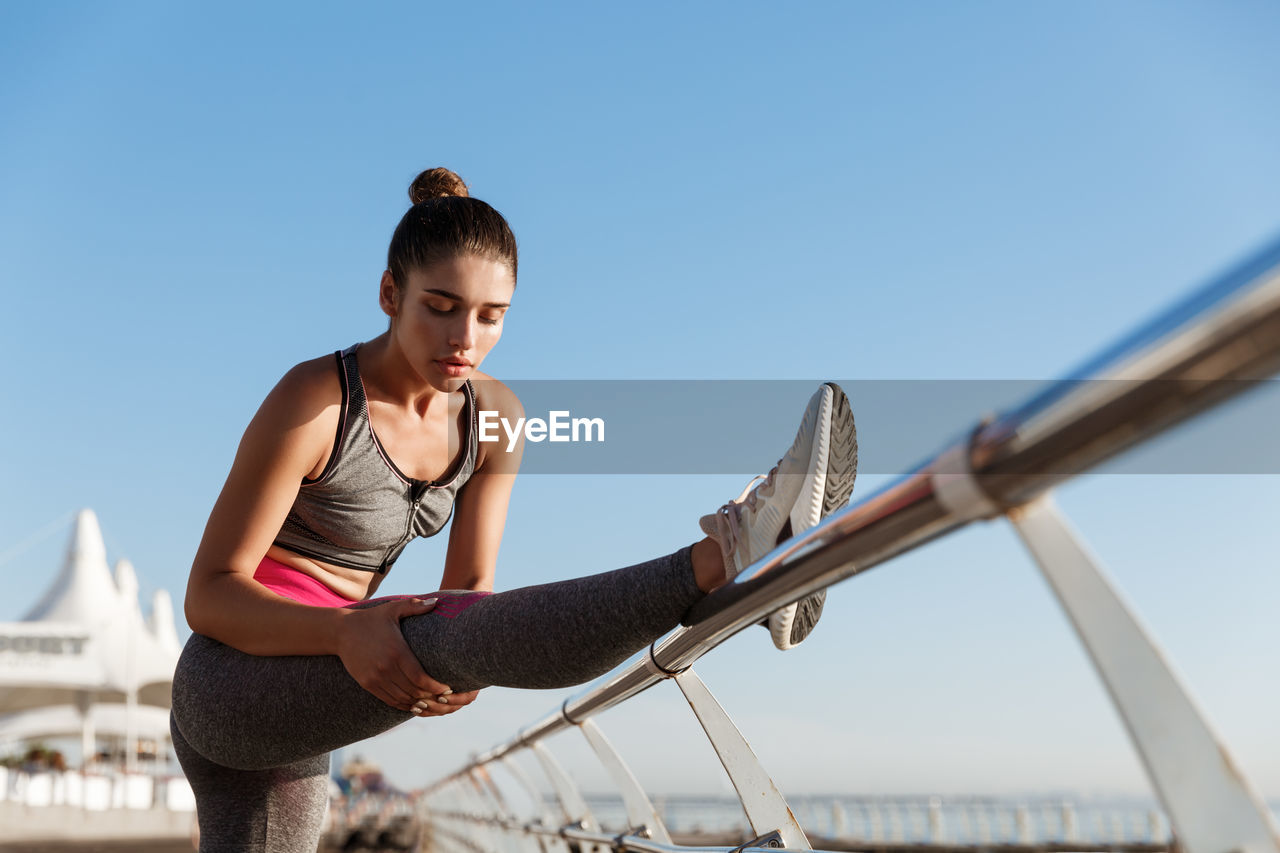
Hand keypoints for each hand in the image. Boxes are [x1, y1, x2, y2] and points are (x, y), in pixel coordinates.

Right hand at [336, 597, 478, 715]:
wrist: (341, 631)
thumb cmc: (372, 618)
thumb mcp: (392, 609)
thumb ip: (415, 606)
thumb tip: (436, 602)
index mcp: (397, 651)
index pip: (420, 678)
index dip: (436, 687)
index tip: (448, 688)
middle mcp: (386, 667)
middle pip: (413, 691)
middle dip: (431, 696)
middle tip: (444, 697)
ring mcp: (375, 678)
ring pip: (402, 698)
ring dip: (418, 702)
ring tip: (432, 702)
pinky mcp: (367, 684)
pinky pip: (388, 700)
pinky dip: (403, 704)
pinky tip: (413, 703)